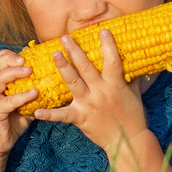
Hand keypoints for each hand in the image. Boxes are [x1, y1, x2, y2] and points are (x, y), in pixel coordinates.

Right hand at [0, 47, 37, 157]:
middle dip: (11, 58)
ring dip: (14, 73)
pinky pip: (7, 101)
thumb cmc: (9, 123)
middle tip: (27, 58)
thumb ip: (31, 93)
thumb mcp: (21, 105)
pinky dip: (21, 96)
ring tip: (30, 70)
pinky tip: (34, 93)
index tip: (26, 53)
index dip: (10, 54)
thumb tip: (54, 84)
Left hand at [36, 28, 148, 156]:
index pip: (112, 60)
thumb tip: (134, 60)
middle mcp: (101, 92)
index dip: (108, 45)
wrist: (128, 142)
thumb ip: (131, 77)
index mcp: (115, 85)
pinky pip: (62, 116)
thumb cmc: (134, 116)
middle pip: (86, 67)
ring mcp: (89, 105)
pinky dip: (49, 115)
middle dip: (75, 50)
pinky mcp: (80, 118)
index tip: (102, 30)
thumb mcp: (135, 94)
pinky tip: (36, 111)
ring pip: (73, 83)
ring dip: (63, 67)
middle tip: (64, 37)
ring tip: (54, 54)